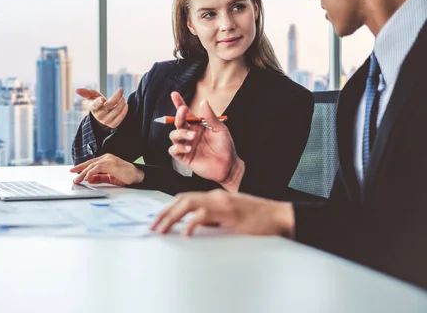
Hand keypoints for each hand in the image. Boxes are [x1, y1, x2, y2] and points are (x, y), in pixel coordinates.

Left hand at [70, 153, 144, 185]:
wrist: (137, 176)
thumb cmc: (126, 176)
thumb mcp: (110, 178)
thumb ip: (99, 178)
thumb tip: (89, 179)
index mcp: (107, 160)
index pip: (92, 163)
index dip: (83, 167)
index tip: (75, 171)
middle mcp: (107, 158)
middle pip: (90, 163)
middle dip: (80, 168)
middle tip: (72, 173)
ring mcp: (109, 160)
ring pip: (92, 166)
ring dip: (83, 173)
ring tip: (77, 179)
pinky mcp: (111, 164)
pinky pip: (97, 168)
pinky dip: (90, 173)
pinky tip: (86, 178)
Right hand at [76, 87, 127, 128]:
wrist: (102, 114)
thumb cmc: (97, 102)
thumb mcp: (92, 96)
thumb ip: (86, 92)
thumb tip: (77, 90)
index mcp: (93, 108)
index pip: (95, 105)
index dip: (98, 102)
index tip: (102, 99)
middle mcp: (99, 115)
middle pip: (109, 105)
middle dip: (117, 96)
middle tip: (121, 91)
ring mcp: (106, 121)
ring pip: (117, 110)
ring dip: (122, 102)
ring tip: (123, 98)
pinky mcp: (113, 124)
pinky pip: (121, 117)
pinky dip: (124, 110)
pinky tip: (125, 104)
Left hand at [150, 189, 294, 236]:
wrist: (279, 216)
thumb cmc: (257, 218)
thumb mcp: (229, 217)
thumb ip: (212, 218)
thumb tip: (194, 225)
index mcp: (214, 197)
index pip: (184, 198)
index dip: (168, 208)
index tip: (157, 220)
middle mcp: (215, 196)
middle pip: (181, 199)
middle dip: (164, 213)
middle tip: (153, 227)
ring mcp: (221, 203)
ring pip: (188, 203)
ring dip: (171, 217)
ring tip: (161, 229)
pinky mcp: (229, 212)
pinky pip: (204, 216)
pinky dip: (191, 223)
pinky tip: (185, 234)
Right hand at [168, 92, 244, 191]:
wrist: (229, 165)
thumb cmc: (225, 147)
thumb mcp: (220, 129)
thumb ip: (210, 116)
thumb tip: (204, 102)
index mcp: (197, 126)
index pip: (186, 114)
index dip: (179, 104)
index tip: (174, 94)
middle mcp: (190, 134)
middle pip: (178, 123)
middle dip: (178, 117)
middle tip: (184, 113)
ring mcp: (186, 145)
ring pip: (173, 136)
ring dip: (180, 134)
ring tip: (192, 137)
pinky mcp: (184, 157)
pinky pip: (173, 150)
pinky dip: (178, 148)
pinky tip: (188, 148)